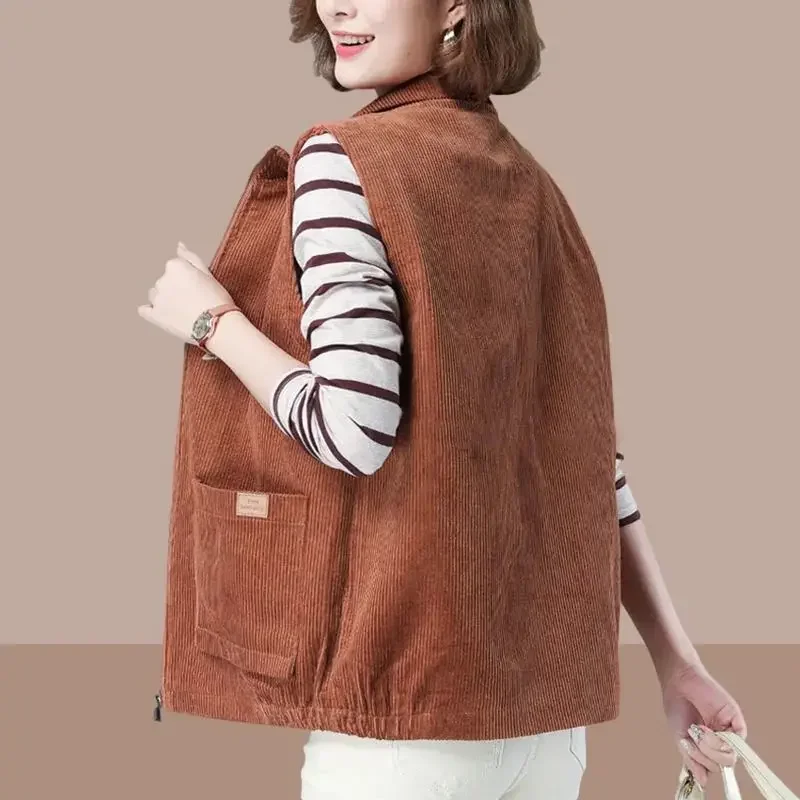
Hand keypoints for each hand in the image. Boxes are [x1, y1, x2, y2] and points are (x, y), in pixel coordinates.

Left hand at [138, 242, 233, 344]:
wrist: (219, 325)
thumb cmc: (217, 300)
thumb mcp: (207, 272)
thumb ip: (189, 257)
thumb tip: (179, 246)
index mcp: (175, 266)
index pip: (175, 268)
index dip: (187, 279)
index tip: (197, 288)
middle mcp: (162, 280)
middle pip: (164, 282)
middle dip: (175, 289)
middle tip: (193, 301)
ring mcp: (157, 299)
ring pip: (155, 295)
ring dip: (165, 300)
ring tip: (183, 310)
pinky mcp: (155, 316)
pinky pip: (144, 310)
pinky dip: (152, 311)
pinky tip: (165, 315)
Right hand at [661, 660, 746, 787]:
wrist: (678, 682)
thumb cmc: (677, 707)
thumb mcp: (680, 738)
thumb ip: (692, 759)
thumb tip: (703, 781)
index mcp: (708, 746)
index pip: (714, 766)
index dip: (705, 766)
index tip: (694, 759)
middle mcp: (721, 740)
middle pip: (724, 762)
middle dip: (707, 756)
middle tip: (695, 741)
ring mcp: (729, 730)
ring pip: (731, 754)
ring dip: (713, 748)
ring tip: (699, 732)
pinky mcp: (735, 719)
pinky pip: (739, 738)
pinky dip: (724, 740)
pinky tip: (709, 730)